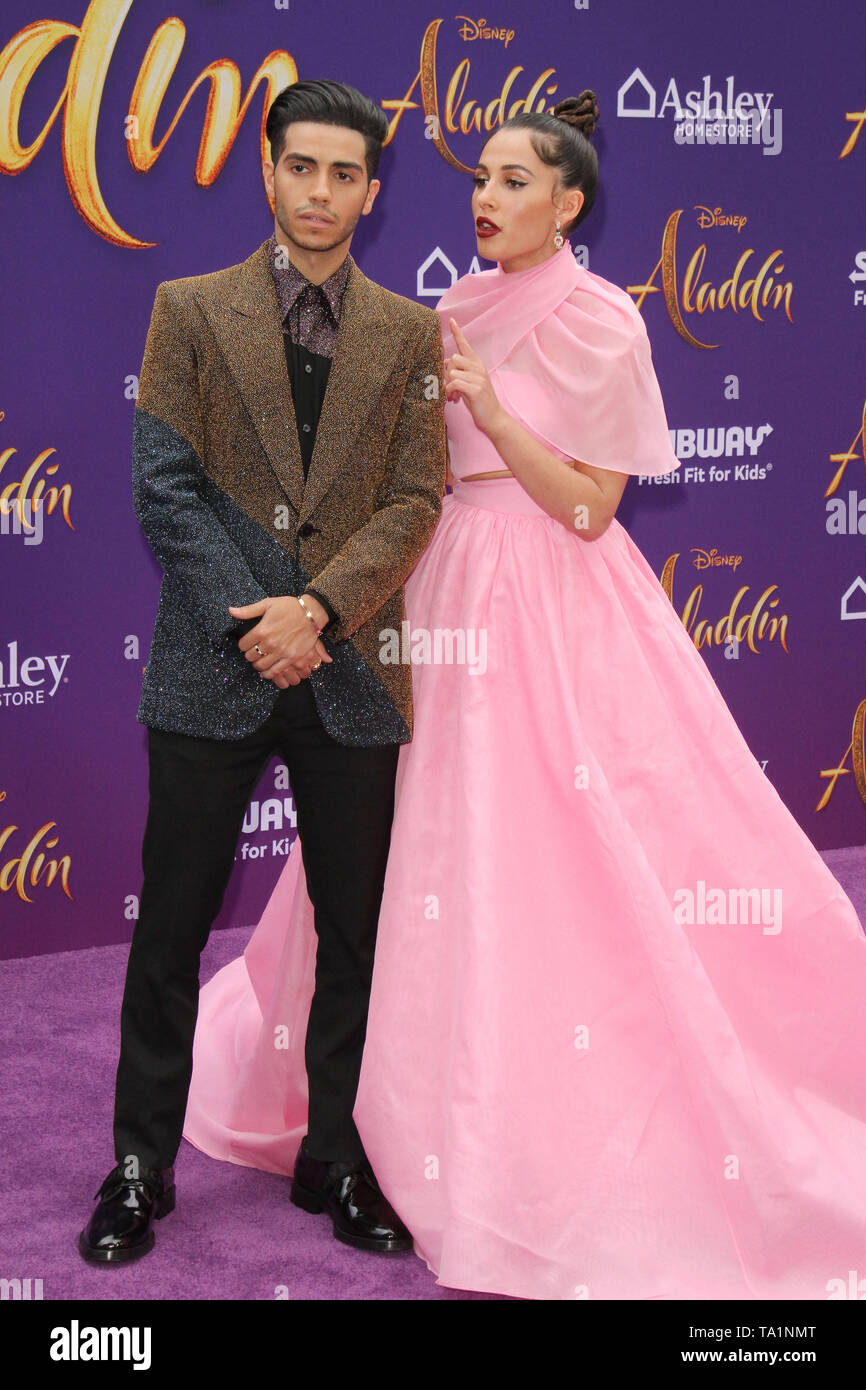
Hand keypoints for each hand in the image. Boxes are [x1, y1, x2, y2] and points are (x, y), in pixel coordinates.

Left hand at [229, 596, 332, 685]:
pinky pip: (275, 671)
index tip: (246, 644)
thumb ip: (248, 610)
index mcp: (262, 629)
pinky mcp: (292, 658)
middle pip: (250, 656)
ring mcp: (281, 652)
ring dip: (257, 665)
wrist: (311, 613)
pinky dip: (268, 674)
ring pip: (261, 666)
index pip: (243, 644)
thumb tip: (231, 610)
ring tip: (259, 662)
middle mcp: (270, 642)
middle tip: (253, 653)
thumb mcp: (267, 604)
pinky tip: (266, 672)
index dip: (243, 645)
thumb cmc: (290, 607)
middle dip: (249, 655)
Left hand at [444, 317, 505, 435]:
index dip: (457, 332)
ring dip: (448, 386)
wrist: (493, 419)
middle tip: (451, 390)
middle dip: (447, 375)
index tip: (450, 320)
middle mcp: (479, 368)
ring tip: (453, 396)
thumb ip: (458, 372)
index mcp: (477, 365)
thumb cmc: (479, 402)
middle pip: (453, 359)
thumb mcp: (467, 384)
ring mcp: (479, 378)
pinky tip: (454, 399)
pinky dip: (450, 392)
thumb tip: (445, 362)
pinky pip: (454, 383)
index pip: (465, 345)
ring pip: (453, 372)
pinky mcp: (476, 390)